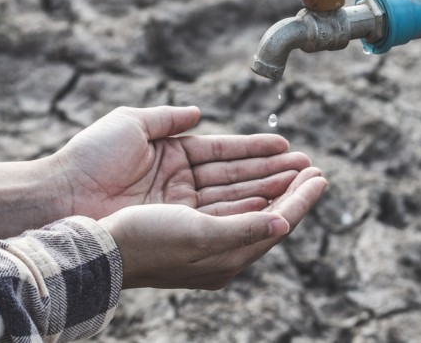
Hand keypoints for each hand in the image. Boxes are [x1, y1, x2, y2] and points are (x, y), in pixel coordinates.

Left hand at [52, 106, 310, 218]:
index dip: (256, 150)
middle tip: (309, 167)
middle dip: (275, 173)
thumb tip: (198, 112)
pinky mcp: (181, 230)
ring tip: (306, 182)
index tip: (286, 145)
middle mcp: (182, 186)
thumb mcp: (131, 124)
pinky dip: (254, 212)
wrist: (60, 195)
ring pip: (238, 199)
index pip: (225, 153)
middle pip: (238, 179)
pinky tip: (281, 205)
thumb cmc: (89, 157)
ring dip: (273, 191)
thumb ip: (168, 118)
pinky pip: (225, 220)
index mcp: (173, 158)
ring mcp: (182, 210)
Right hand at [98, 167, 326, 289]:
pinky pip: (227, 201)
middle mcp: (220, 248)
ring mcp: (204, 234)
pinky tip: (255, 178)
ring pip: (248, 203)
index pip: (277, 223)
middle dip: (291, 188)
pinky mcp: (187, 221)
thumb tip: (285, 222)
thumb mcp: (200, 236)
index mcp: (227, 258)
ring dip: (271, 182)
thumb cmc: (147, 242)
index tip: (322, 176)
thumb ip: (245, 229)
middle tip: (313, 166)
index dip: (301, 199)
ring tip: (293, 164)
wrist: (98, 247)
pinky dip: (246, 187)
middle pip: (267, 212)